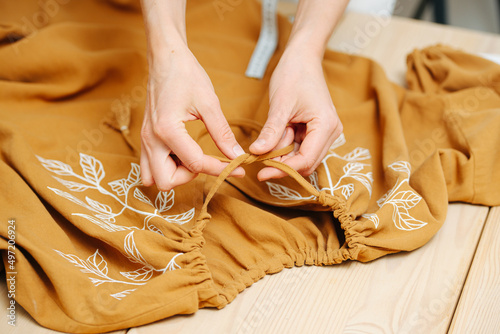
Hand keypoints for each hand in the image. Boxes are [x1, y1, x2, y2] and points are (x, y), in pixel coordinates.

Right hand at [140, 44, 244, 190]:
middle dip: (189, 177)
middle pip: (167, 182)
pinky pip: (150, 166)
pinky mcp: (145, 138)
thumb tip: (236, 155)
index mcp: (167, 130)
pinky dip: (166, 167)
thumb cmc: (186, 75)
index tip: (238, 168)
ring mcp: (145, 140)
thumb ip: (222, 133)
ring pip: (153, 178)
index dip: (220, 169)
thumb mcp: (209, 103)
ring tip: (192, 156)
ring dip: (175, 174)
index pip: (196, 164)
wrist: (165, 58)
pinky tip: (183, 152)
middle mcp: (151, 140)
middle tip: (206, 160)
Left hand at [249, 48, 342, 180]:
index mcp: (326, 126)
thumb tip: (257, 153)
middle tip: (257, 160)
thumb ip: (271, 131)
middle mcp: (330, 132)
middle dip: (282, 163)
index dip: (283, 170)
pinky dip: (285, 146)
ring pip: (302, 157)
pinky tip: (277, 134)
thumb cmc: (294, 75)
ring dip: (283, 153)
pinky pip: (300, 147)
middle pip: (306, 163)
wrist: (302, 58)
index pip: (305, 160)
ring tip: (271, 135)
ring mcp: (325, 132)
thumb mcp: (280, 104)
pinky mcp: (317, 131)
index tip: (260, 173)